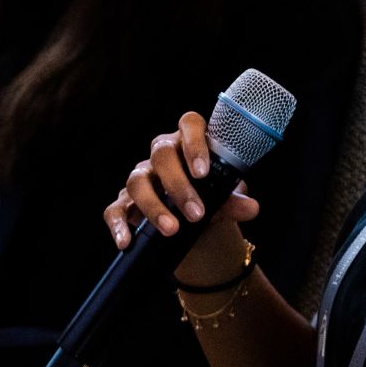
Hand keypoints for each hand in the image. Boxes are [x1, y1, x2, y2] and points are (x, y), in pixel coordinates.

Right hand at [104, 111, 261, 286]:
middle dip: (178, 185)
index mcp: (189, 144)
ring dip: (154, 206)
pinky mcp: (126, 203)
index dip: (194, 143)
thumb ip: (234, 201)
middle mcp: (162, 156)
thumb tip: (250, 207)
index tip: (203, 173)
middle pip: (161, 154)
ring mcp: (142, 178)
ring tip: (171, 230)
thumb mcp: (226, 202)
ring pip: (137, 181)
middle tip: (197, 214)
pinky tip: (127, 241)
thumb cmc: (211, 202)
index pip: (189, 125)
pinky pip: (115, 209)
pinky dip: (119, 225)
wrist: (198, 231)